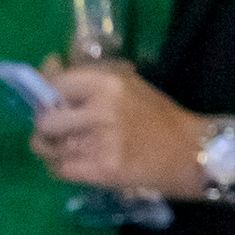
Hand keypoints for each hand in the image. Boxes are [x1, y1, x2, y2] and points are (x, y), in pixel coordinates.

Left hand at [29, 62, 210, 199]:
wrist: (191, 153)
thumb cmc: (156, 116)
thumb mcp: (125, 83)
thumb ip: (85, 75)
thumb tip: (47, 63)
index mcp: (107, 83)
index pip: (53, 84)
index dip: (43, 93)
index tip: (46, 99)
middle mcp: (100, 110)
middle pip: (45, 120)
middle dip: (46, 126)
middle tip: (58, 128)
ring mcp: (100, 142)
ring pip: (49, 147)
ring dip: (53, 148)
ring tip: (69, 147)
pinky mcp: (102, 171)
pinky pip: (59, 169)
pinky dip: (62, 167)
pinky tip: (76, 163)